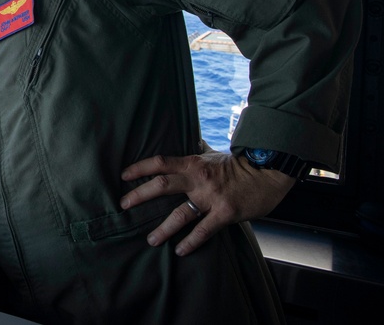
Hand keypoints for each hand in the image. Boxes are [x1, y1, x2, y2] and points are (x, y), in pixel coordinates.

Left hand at [119, 146, 295, 255]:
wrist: (268, 172)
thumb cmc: (238, 164)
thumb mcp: (213, 153)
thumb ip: (196, 150)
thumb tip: (187, 139)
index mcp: (193, 163)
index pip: (160, 163)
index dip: (139, 167)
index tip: (123, 175)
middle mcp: (198, 179)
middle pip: (161, 186)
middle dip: (139, 196)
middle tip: (123, 205)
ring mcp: (211, 197)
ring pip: (180, 214)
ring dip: (163, 229)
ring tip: (150, 240)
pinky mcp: (225, 213)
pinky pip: (203, 230)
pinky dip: (190, 242)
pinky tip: (180, 250)